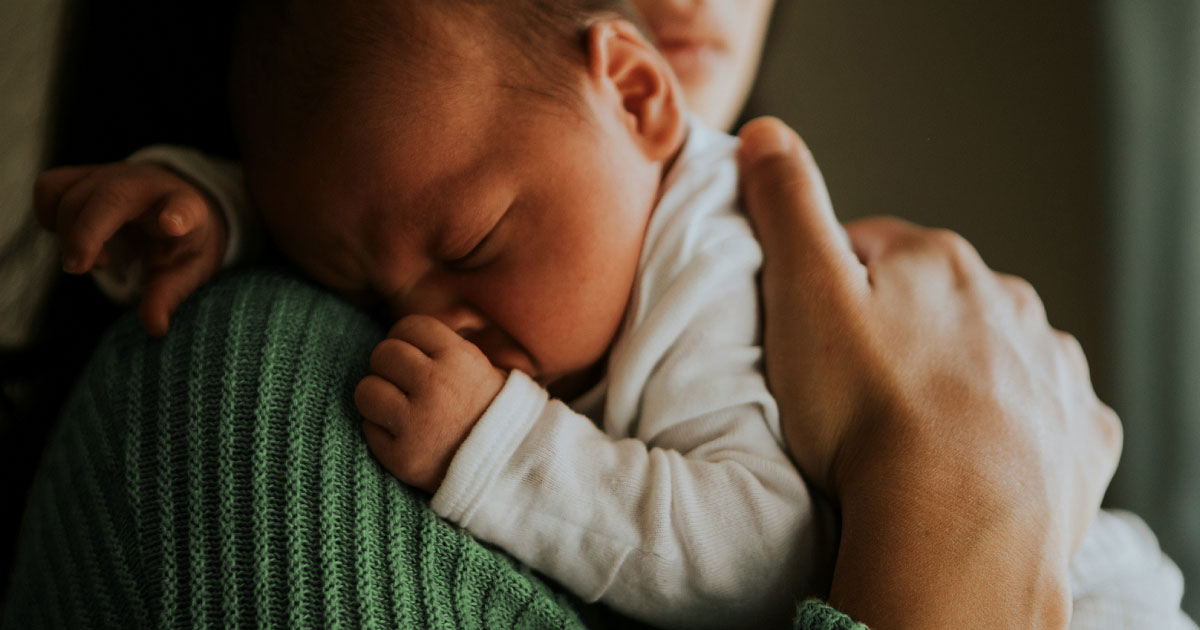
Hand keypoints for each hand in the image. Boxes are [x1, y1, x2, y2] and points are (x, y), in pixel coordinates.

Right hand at [33, 162, 227, 336]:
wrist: (174, 205)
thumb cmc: (181, 241)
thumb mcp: (186, 270)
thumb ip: (168, 296)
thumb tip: (155, 328)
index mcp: (186, 208)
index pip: (186, 207)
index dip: (179, 215)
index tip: (173, 225)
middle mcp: (147, 186)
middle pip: (110, 197)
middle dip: (86, 233)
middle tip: (81, 269)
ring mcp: (113, 176)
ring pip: (72, 193)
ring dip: (68, 231)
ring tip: (93, 259)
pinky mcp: (84, 176)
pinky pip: (50, 188)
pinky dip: (48, 215)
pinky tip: (70, 238)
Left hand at [355, 315, 506, 491]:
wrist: (513, 470)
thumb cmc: (497, 416)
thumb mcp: (488, 370)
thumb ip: (450, 350)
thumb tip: (413, 335)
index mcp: (459, 358)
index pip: (409, 327)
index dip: (406, 339)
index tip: (412, 355)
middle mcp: (436, 385)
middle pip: (383, 354)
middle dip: (389, 366)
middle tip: (402, 383)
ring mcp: (417, 423)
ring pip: (366, 390)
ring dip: (377, 397)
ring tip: (396, 408)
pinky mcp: (402, 457)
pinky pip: (369, 429)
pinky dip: (381, 432)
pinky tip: (403, 436)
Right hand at [737, 117, 1120, 626]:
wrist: (955, 522)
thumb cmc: (867, 408)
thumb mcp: (803, 290)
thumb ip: (786, 205)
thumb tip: (765, 133)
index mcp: (939, 262)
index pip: (873, 247)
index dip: (831, 286)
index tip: (809, 334)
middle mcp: (1008, 302)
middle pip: (936, 301)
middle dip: (899, 329)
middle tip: (853, 389)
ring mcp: (1051, 370)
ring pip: (992, 354)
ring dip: (956, 375)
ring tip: (908, 430)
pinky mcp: (1077, 436)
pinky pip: (1042, 416)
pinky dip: (1010, 428)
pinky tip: (972, 458)